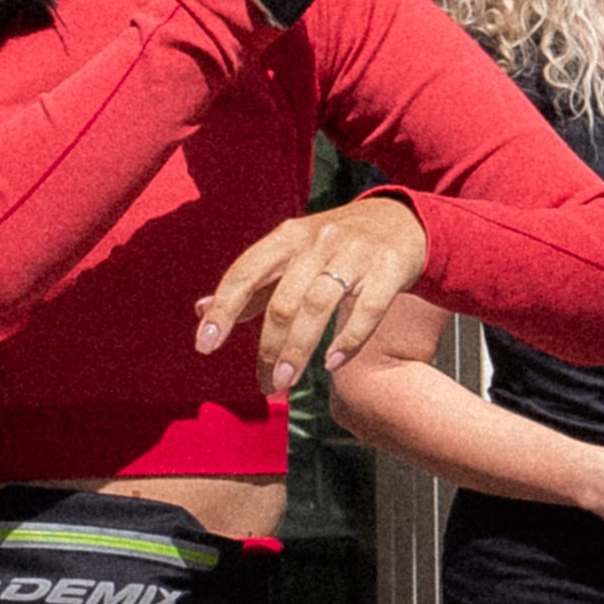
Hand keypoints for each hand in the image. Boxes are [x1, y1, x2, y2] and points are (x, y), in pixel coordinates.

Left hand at [196, 192, 426, 394]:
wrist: (402, 220)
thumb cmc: (335, 246)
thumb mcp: (291, 254)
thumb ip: (252, 285)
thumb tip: (201, 309)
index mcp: (287, 237)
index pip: (244, 273)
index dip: (223, 310)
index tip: (205, 344)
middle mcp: (318, 241)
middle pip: (283, 300)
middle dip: (269, 347)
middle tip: (265, 383)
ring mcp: (355, 253)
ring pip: (319, 305)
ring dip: (299, 349)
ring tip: (287, 381)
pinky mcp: (390, 267)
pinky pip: (368, 308)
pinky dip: (349, 339)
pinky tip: (332, 363)